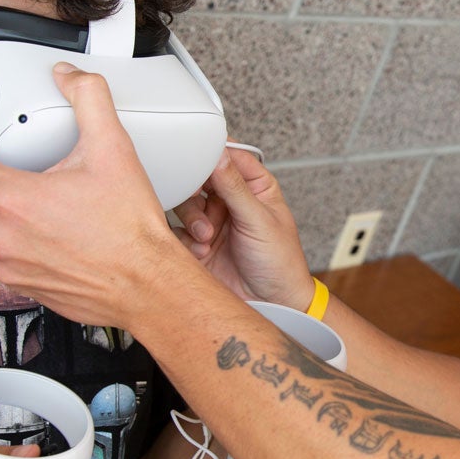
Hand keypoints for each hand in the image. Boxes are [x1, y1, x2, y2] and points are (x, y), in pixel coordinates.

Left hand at [0, 62, 182, 327]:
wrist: (147, 285)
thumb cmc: (131, 229)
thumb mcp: (113, 149)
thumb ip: (89, 99)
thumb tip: (69, 76)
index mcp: (12, 199)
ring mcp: (6, 265)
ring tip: (7, 197)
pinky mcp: (19, 287)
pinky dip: (0, 241)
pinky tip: (29, 229)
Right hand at [172, 149, 316, 308]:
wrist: (272, 305)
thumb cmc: (281, 263)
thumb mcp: (259, 220)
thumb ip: (236, 187)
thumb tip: (219, 155)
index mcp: (254, 186)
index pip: (229, 155)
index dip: (211, 153)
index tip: (196, 155)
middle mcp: (230, 200)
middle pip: (200, 177)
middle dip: (195, 190)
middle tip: (198, 199)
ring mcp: (212, 220)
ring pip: (185, 203)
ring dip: (192, 218)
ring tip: (206, 235)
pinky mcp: (196, 242)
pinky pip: (178, 230)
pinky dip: (186, 238)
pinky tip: (201, 249)